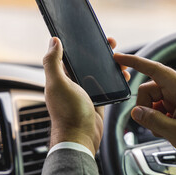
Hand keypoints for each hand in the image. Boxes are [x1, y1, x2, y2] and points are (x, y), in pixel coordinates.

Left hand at [43, 37, 128, 155]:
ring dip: (110, 65)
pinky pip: (107, 86)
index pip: (71, 54)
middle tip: (112, 45)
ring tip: (122, 60)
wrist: (81, 137)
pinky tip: (123, 76)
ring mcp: (85, 91)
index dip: (81, 44)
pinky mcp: (97, 100)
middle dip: (100, 53)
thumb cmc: (68, 113)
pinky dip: (115, 80)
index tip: (93, 36)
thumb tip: (53, 41)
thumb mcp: (57, 84)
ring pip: (99, 73)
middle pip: (88, 62)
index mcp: (61, 76)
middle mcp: (72, 82)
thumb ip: (52, 62)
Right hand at [114, 53, 175, 157]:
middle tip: (153, 124)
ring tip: (166, 129)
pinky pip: (161, 107)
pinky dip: (159, 118)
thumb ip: (152, 120)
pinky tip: (169, 128)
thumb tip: (136, 112)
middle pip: (150, 89)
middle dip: (146, 107)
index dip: (135, 62)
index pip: (154, 69)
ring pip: (154, 99)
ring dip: (153, 115)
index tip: (119, 57)